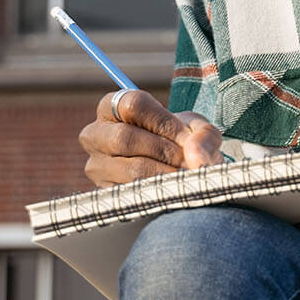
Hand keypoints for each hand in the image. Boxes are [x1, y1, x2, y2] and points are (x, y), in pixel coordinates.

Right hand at [77, 89, 223, 186]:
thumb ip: (203, 135)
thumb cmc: (179, 141)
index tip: (186, 136)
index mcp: (112, 106)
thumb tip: (197, 159)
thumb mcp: (195, 129)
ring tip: (185, 176)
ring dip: (166, 174)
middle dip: (164, 150)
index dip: (164, 121)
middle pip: (125, 138)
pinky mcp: (104, 193)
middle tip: (188, 161)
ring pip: (131, 169)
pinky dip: (160, 193)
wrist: (172, 169)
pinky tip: (173, 190)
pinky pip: (133, 195)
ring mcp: (97, 166)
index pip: (133, 104)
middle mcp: (95, 134)